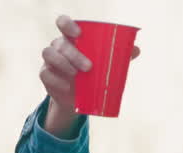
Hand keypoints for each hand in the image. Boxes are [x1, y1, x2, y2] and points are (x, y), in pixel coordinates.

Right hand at [39, 15, 139, 136]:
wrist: (77, 99)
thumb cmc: (91, 75)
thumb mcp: (104, 65)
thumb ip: (118, 55)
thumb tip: (136, 50)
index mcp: (71, 38)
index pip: (63, 23)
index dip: (67, 24)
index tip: (79, 34)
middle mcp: (58, 46)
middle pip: (60, 43)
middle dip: (73, 54)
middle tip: (89, 67)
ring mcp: (50, 61)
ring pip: (49, 54)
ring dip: (63, 64)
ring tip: (77, 76)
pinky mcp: (45, 75)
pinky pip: (45, 74)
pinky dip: (56, 80)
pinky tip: (67, 87)